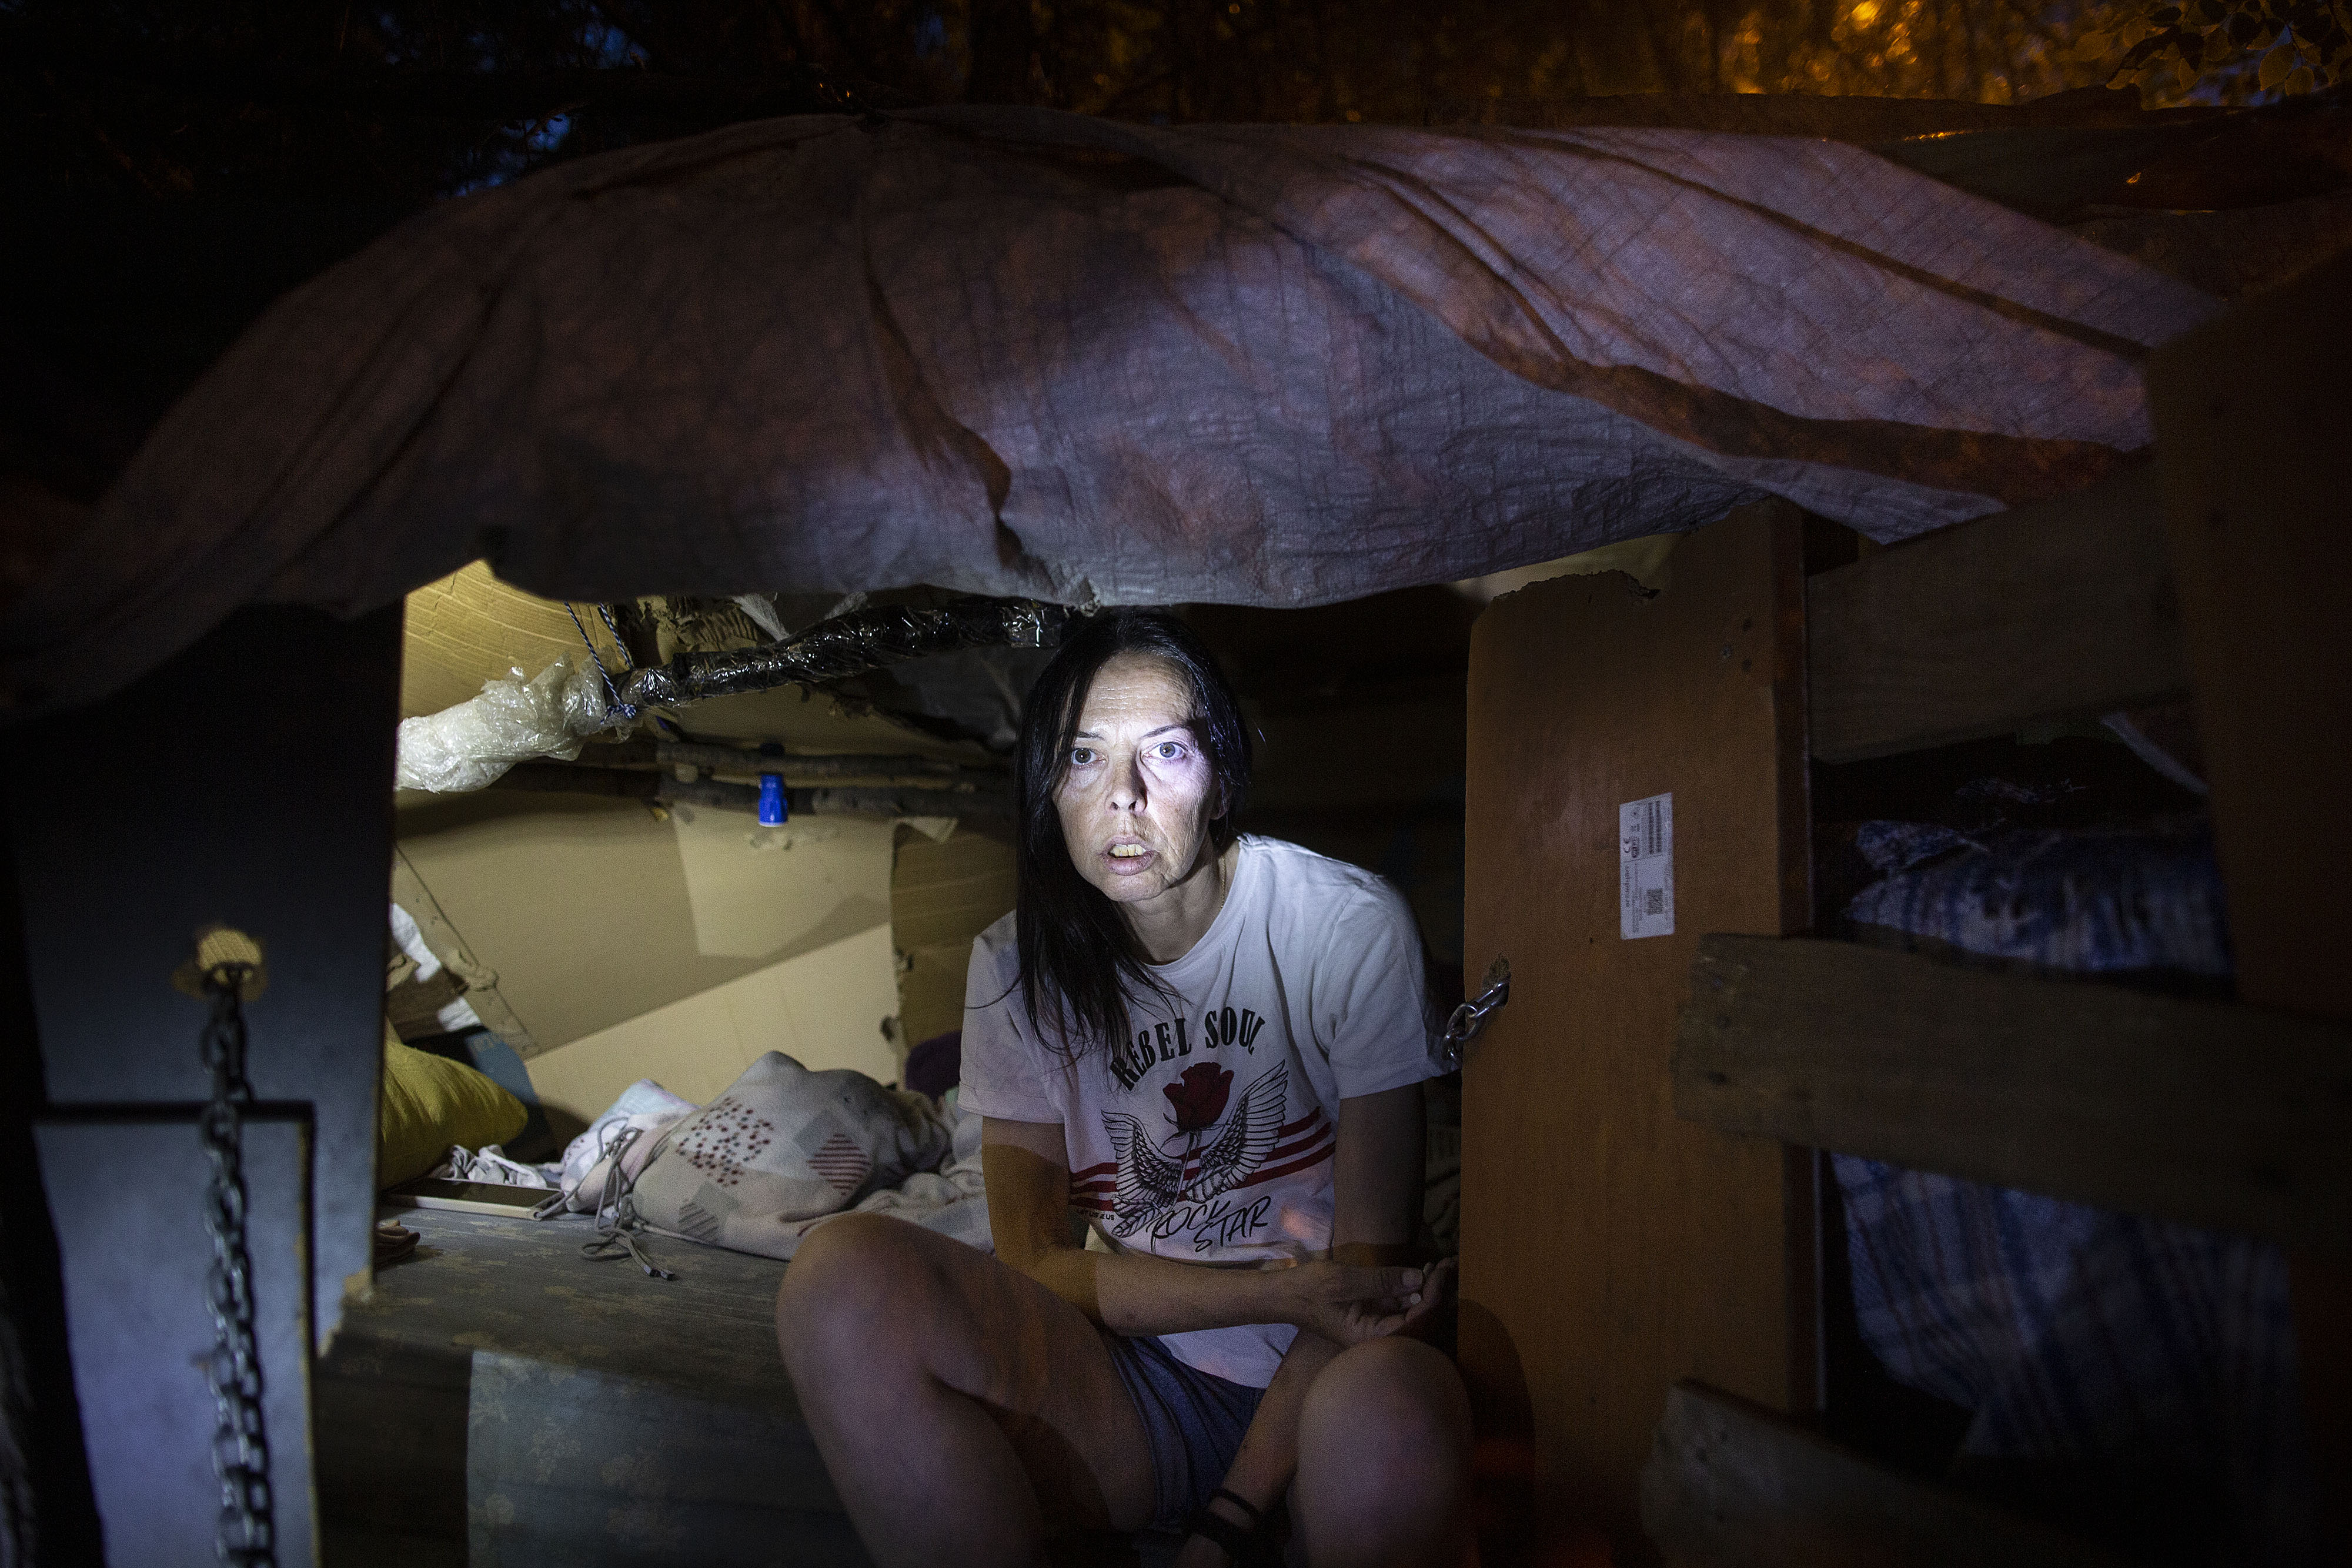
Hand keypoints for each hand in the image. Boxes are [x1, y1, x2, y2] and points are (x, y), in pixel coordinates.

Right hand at [1271, 1254, 1454, 1346]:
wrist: (1284, 1295)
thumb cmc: (1309, 1290)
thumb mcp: (1344, 1281)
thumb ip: (1381, 1281)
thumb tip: (1418, 1279)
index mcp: (1370, 1340)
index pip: (1413, 1323)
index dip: (1432, 1296)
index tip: (1441, 1270)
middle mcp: (1377, 1341)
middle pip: (1419, 1322)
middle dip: (1437, 1293)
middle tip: (1449, 1264)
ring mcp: (1377, 1330)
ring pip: (1413, 1314)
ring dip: (1429, 1290)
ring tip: (1441, 1264)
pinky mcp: (1374, 1318)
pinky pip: (1402, 1308)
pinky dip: (1415, 1291)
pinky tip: (1423, 1272)